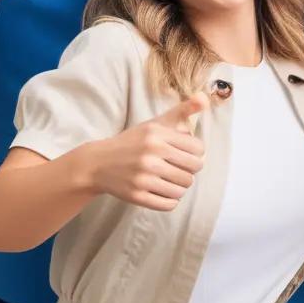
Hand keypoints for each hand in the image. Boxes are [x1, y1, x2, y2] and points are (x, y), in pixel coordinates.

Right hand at [87, 93, 209, 210]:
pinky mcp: (136, 196)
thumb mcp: (155, 123)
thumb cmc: (133, 142)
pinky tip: (162, 191)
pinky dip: (170, 200)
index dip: (196, 153)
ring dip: (180, 186)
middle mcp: (150, 155)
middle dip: (190, 170)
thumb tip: (206, 98)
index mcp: (157, 135)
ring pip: (183, 189)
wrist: (98, 163)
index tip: (186, 154)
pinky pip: (169, 204)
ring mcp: (142, 177)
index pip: (198, 149)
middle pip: (193, 170)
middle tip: (179, 168)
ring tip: (170, 180)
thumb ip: (183, 110)